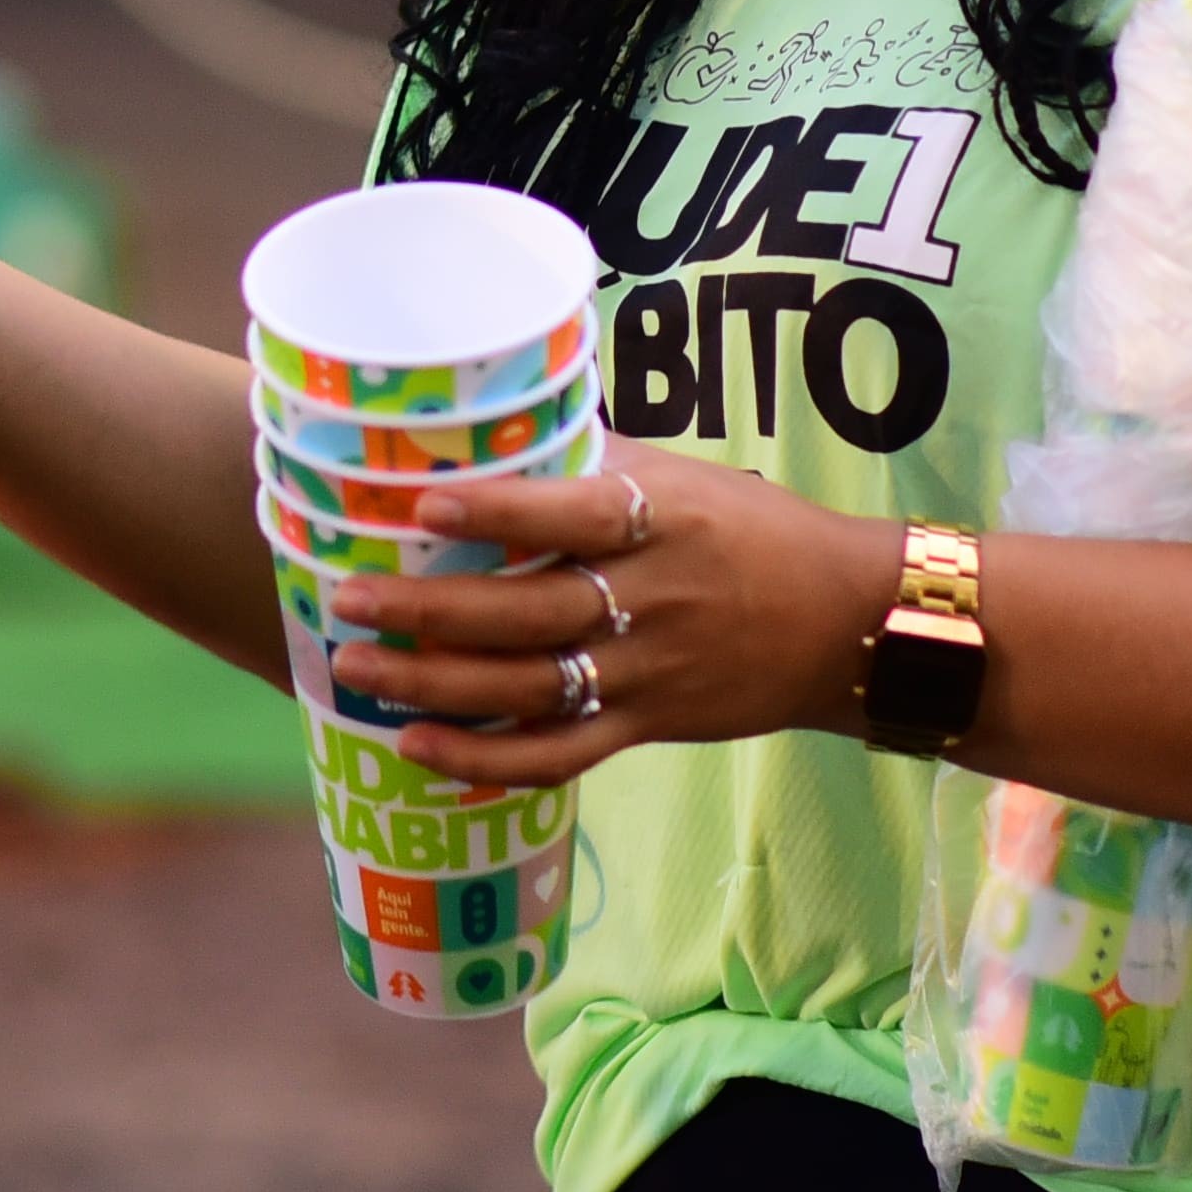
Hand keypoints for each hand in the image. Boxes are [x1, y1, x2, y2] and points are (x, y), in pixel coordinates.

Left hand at [322, 454, 898, 790]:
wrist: (844, 623)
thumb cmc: (750, 530)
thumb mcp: (684, 478)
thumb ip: (594, 465)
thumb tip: (491, 433)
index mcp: (663, 522)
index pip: (574, 516)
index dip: (501, 515)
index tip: (425, 504)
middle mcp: (652, 601)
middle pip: (529, 613)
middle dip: (430, 610)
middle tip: (347, 597)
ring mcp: (647, 672)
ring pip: (529, 689)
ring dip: (434, 684)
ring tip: (356, 666)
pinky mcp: (646, 727)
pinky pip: (558, 754)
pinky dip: (486, 758)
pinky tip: (419, 747)